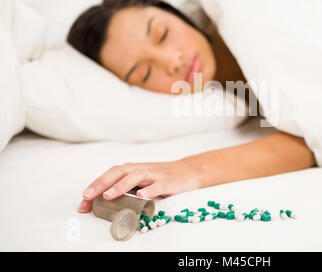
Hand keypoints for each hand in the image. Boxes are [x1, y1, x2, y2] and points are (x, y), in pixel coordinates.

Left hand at [77, 159, 200, 212]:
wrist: (187, 171)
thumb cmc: (160, 178)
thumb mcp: (140, 181)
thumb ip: (124, 188)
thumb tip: (101, 201)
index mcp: (131, 169)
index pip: (109, 175)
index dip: (95, 186)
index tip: (83, 201)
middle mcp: (140, 170)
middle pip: (117, 172)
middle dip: (101, 183)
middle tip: (88, 196)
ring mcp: (153, 175)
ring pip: (135, 177)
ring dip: (121, 186)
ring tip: (109, 196)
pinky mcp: (166, 182)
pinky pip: (157, 186)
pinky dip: (149, 190)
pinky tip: (142, 195)